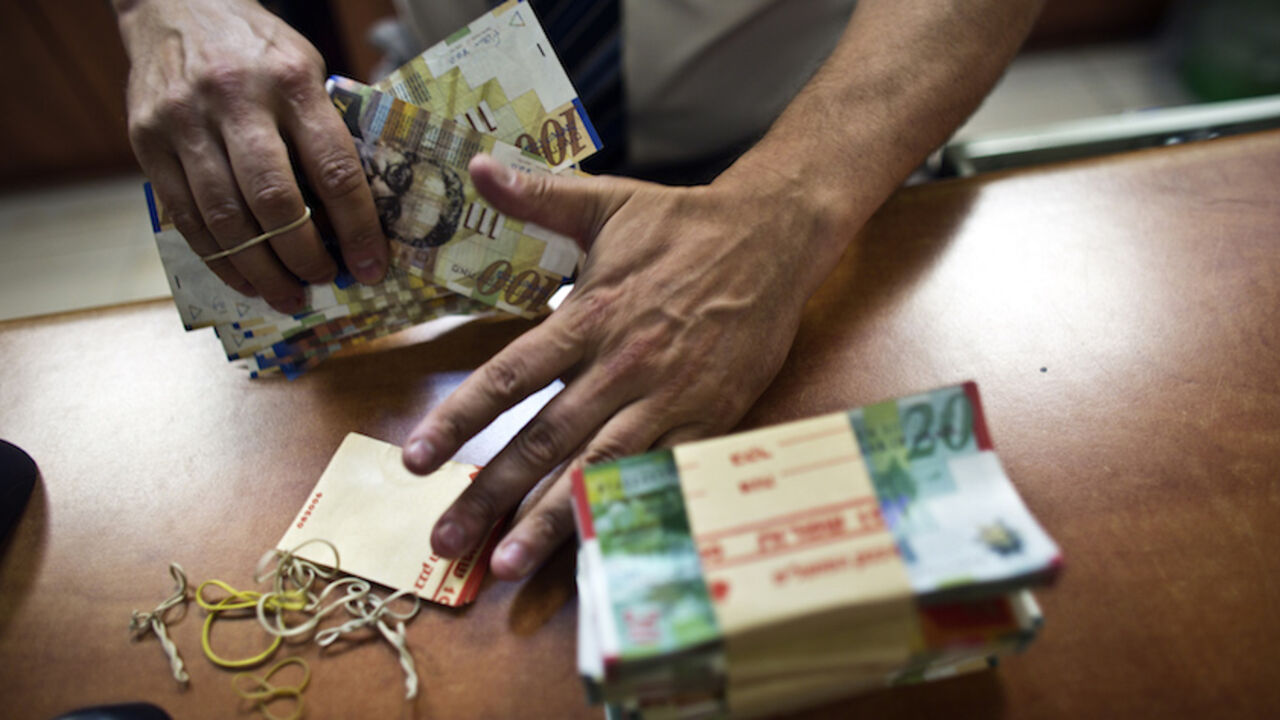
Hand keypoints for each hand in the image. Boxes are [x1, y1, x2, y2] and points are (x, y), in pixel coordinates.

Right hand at [116, 0, 386, 312]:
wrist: (175, 6)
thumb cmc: (257, 50)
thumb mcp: (306, 69)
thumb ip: (327, 130)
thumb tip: (361, 214)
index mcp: (291, 81)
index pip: (333, 168)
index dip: (356, 228)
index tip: (370, 267)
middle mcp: (235, 100)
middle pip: (275, 201)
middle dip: (304, 256)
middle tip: (323, 283)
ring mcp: (185, 121)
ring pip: (226, 219)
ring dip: (261, 270)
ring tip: (286, 295)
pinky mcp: (147, 140)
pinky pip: (185, 218)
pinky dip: (218, 258)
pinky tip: (243, 278)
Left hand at [403, 154, 838, 579]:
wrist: (776, 239)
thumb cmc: (686, 224)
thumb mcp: (609, 202)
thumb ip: (538, 197)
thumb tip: (476, 167)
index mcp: (592, 315)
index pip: (511, 376)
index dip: (459, 419)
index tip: (416, 458)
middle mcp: (623, 366)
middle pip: (545, 439)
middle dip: (490, 494)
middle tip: (446, 541)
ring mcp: (668, 399)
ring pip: (598, 469)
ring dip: (549, 521)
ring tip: (505, 566)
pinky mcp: (708, 418)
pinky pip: (659, 474)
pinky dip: (626, 511)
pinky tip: (595, 547)